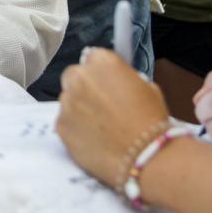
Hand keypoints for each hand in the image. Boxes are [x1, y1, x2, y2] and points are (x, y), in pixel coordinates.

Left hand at [56, 48, 171, 188]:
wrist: (144, 155)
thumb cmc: (150, 120)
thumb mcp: (146, 87)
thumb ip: (123, 78)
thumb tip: (115, 82)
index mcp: (103, 61)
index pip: (93, 57)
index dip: (100, 73)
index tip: (107, 84)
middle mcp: (80, 77)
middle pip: (74, 76)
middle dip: (84, 87)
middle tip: (100, 104)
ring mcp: (67, 102)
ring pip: (68, 100)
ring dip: (79, 108)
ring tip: (99, 126)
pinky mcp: (60, 126)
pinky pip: (64, 122)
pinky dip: (75, 128)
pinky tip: (92, 139)